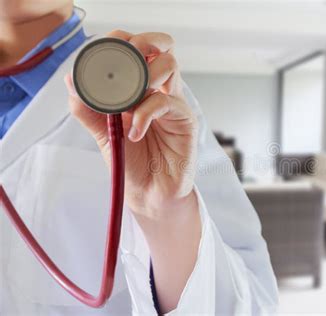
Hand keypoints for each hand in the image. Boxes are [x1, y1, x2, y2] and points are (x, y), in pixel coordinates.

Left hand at [65, 30, 198, 219]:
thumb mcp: (103, 134)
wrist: (149, 194)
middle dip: (141, 44)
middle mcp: (158, 92)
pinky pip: (166, 103)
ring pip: (169, 65)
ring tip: (129, 101)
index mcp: (140, 91)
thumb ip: (89, 109)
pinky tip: (135, 133)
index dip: (124, 42)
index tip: (105, 50)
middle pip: (160, 48)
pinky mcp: (185, 121)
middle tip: (125, 60)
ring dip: (145, 75)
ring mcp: (173, 104)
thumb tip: (72, 81)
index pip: (137, 52)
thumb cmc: (132, 163)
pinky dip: (145, 114)